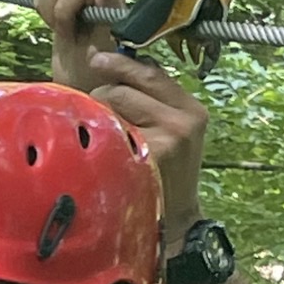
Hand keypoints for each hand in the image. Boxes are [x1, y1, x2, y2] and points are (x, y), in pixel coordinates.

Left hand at [35, 0, 209, 248]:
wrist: (173, 224)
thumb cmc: (163, 178)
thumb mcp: (172, 136)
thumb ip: (152, 104)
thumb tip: (114, 66)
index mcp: (192, 111)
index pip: (152, 73)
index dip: (122, 63)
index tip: (98, 59)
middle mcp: (183, 121)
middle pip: (128, 85)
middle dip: (103, 91)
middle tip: (91, 106)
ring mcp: (167, 138)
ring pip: (113, 101)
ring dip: (96, 112)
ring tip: (99, 136)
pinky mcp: (146, 155)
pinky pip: (107, 128)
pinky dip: (95, 133)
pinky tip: (94, 148)